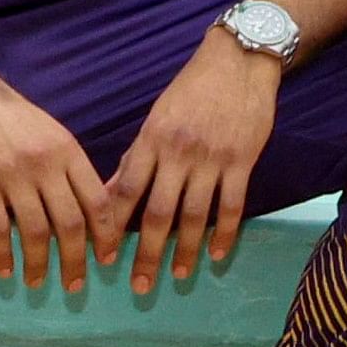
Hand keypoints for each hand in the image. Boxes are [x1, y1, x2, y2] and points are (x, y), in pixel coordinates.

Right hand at [0, 63, 105, 289]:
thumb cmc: (10, 115)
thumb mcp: (50, 132)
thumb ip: (68, 166)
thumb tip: (89, 207)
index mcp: (67, 151)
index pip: (97, 199)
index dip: (106, 234)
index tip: (107, 258)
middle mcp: (44, 164)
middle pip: (70, 222)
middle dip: (76, 259)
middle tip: (76, 284)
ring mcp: (11, 175)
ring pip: (35, 231)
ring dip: (40, 264)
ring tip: (39, 283)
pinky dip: (2, 255)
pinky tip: (5, 272)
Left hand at [91, 32, 279, 292]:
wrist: (238, 61)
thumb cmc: (192, 89)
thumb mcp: (157, 117)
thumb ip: (137, 157)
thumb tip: (111, 192)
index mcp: (152, 140)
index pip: (127, 190)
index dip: (114, 225)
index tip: (105, 256)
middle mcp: (179, 153)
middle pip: (159, 212)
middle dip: (148, 253)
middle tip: (140, 285)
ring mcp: (212, 159)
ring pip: (195, 215)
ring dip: (185, 250)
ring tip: (177, 275)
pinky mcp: (242, 161)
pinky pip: (232, 205)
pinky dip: (224, 233)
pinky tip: (217, 254)